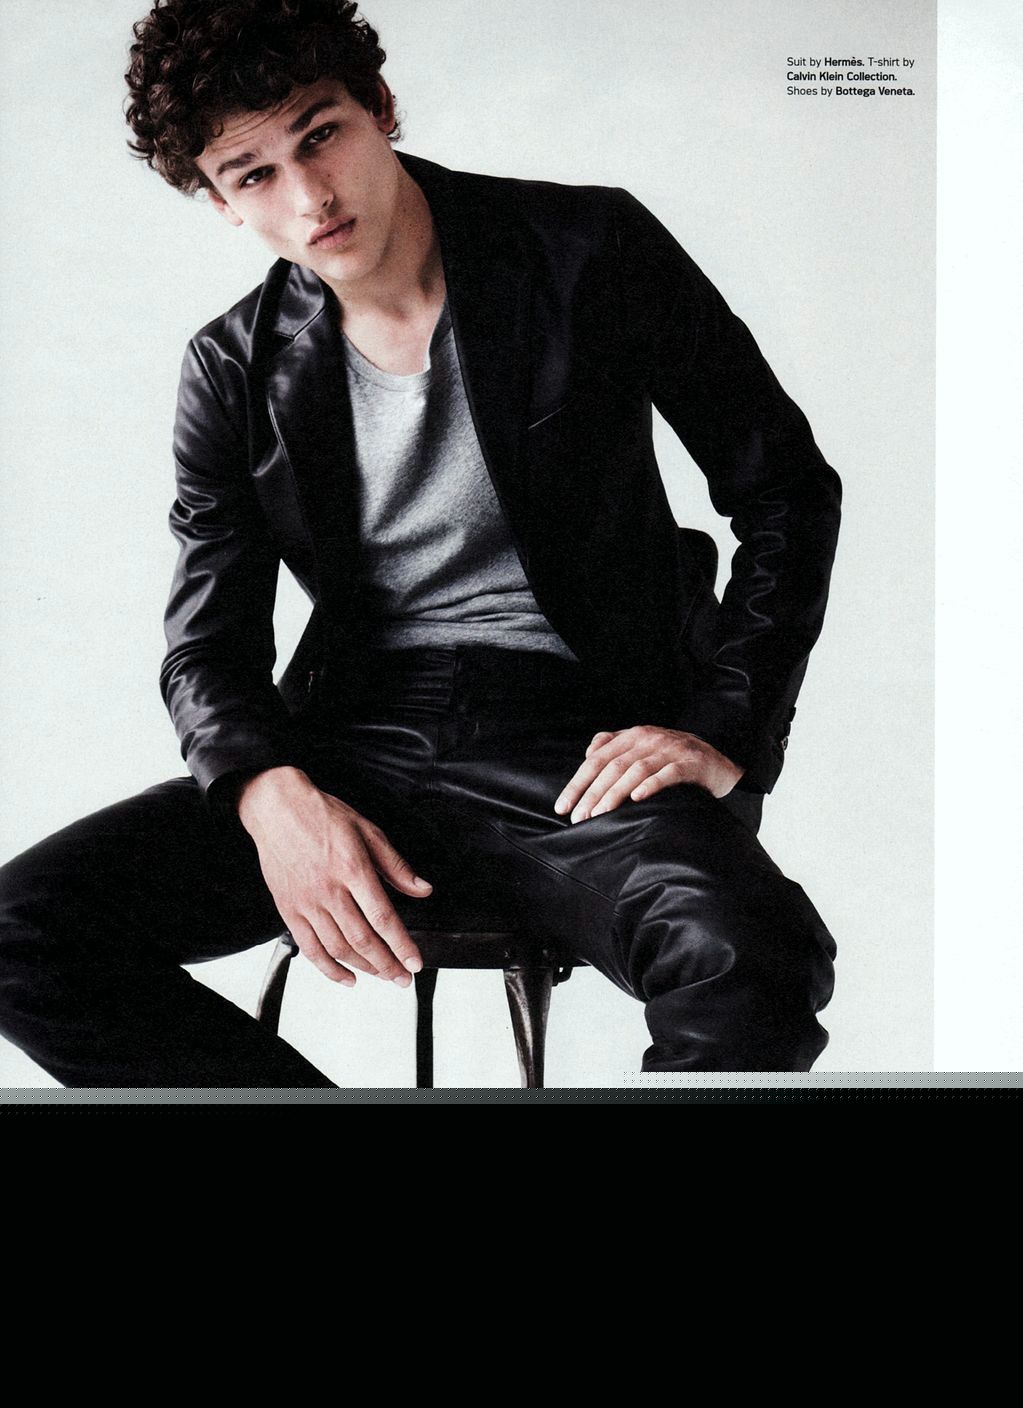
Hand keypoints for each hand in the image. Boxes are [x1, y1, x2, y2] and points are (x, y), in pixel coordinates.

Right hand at [237, 767, 430, 987]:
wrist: (277, 808)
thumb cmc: (322, 816)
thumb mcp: (368, 831)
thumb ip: (396, 865)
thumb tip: (422, 889)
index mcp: (352, 869)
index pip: (382, 918)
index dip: (402, 945)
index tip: (415, 963)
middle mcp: (329, 890)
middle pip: (362, 939)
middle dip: (387, 964)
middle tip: (403, 978)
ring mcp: (307, 902)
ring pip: (338, 948)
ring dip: (364, 968)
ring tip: (382, 975)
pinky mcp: (288, 910)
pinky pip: (310, 948)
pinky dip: (329, 968)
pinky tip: (347, 977)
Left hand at [554, 726, 744, 823]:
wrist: (717, 759)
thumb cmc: (673, 757)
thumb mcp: (643, 746)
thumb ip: (615, 745)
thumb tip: (588, 754)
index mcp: (632, 736)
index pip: (597, 760)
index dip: (577, 783)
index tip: (562, 807)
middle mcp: (648, 739)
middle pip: (612, 767)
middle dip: (592, 794)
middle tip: (579, 818)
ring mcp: (670, 750)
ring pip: (635, 771)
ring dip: (614, 794)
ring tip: (600, 814)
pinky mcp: (690, 763)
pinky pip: (667, 774)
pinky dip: (651, 785)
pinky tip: (637, 799)